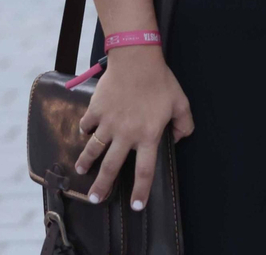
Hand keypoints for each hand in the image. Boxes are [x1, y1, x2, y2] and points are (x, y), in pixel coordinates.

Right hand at [75, 46, 193, 209]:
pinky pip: (87, 125)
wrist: (136, 60)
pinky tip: (85, 133)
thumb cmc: (161, 81)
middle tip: (96, 199)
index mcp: (148, 135)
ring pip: (93, 150)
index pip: (144, 170)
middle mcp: (126, 134)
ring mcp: (108, 123)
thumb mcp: (181, 103)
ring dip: (86, 162)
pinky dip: (85, 130)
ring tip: (81, 171)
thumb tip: (179, 139)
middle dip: (103, 186)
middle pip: (112, 167)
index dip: (140, 190)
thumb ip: (184, 124)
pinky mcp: (95, 110)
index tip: (136, 206)